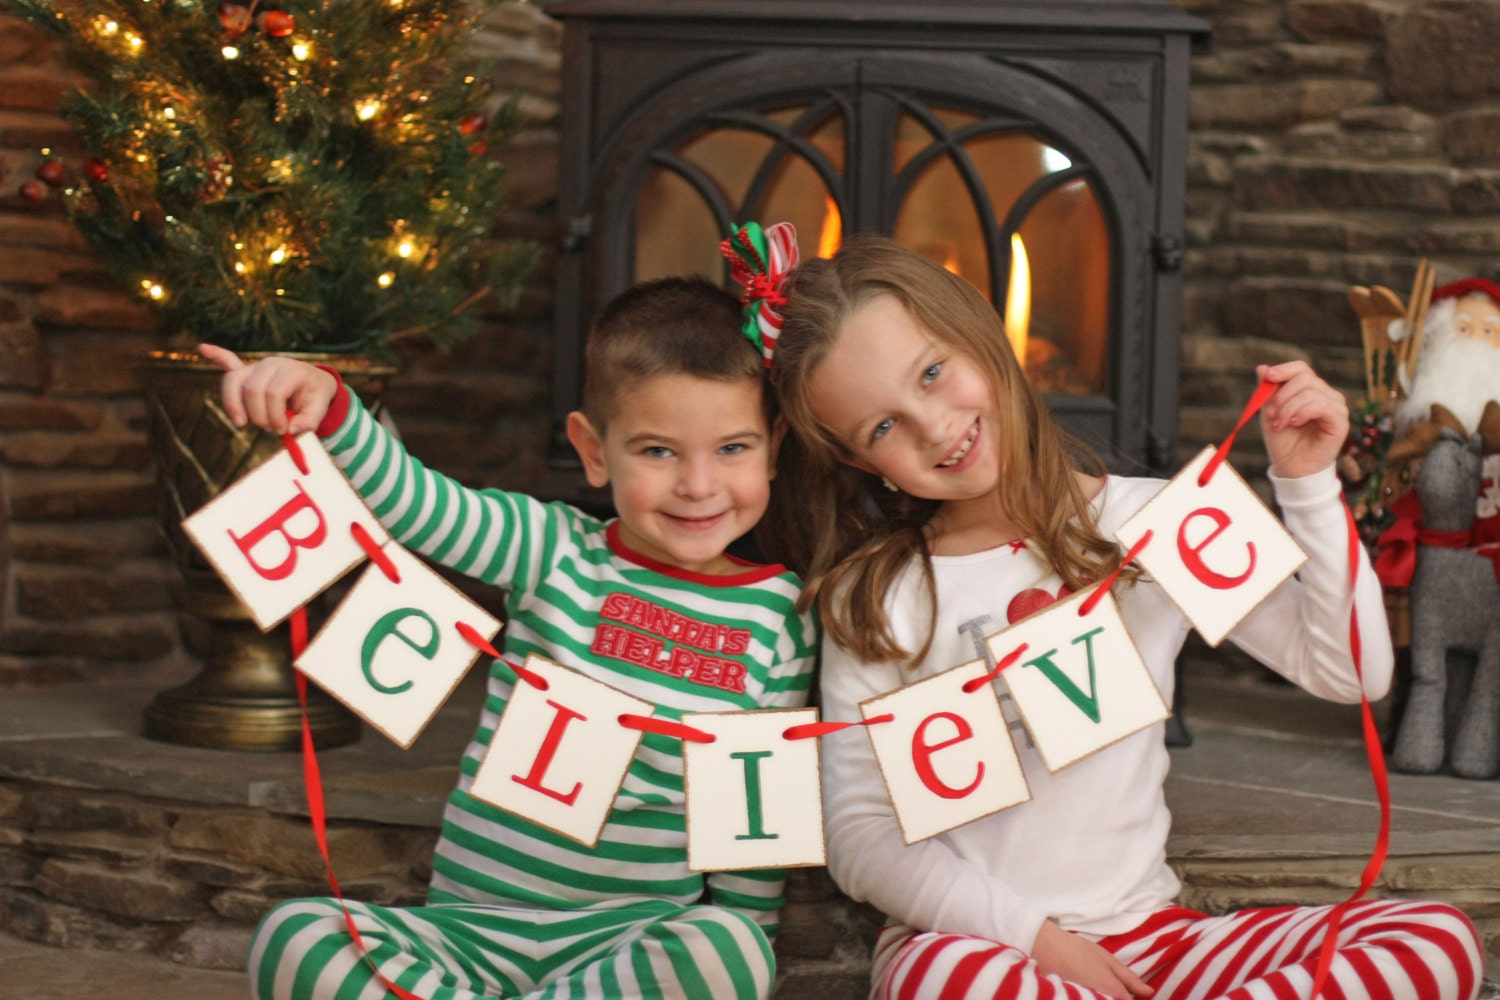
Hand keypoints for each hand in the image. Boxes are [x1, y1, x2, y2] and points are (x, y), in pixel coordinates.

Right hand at [198, 343, 337, 435]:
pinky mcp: (246, 371)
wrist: (313, 383)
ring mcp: (256, 366)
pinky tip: (202, 348)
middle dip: (258, 415)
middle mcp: (271, 363)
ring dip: (234, 405)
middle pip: (252, 390)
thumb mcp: (319, 409)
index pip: (273, 393)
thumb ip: (310, 421)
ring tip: (242, 423)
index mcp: (292, 370)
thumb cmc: (314, 397)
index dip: (274, 416)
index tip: (282, 431)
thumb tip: (292, 430)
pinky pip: (229, 361)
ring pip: (234, 382)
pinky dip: (216, 355)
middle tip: (270, 429)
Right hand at [1031, 919, 1153, 997]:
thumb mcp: (1107, 959)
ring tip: (1091, 982)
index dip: (1129, 998)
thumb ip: (1130, 979)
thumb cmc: (1076, 951)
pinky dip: (1090, 997)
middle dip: (1114, 997)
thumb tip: (1149, 992)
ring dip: (1104, 996)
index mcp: (1115, 994)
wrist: (1043, 947)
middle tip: (1103, 983)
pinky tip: (1084, 990)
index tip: (1124, 991)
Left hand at [1256, 360, 1349, 479]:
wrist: (1292, 468)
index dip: (1284, 370)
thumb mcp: (1269, 413)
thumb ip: (1267, 392)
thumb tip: (1262, 368)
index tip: (1268, 377)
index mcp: (1311, 390)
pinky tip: (1294, 424)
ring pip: (1310, 392)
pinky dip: (1302, 412)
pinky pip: (1321, 405)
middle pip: (1305, 378)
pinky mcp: (1340, 422)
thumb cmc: (1283, 441)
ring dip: (1288, 408)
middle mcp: (1327, 395)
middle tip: (1271, 415)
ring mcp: (1336, 407)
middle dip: (1281, 395)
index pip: (1301, 368)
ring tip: (1279, 424)